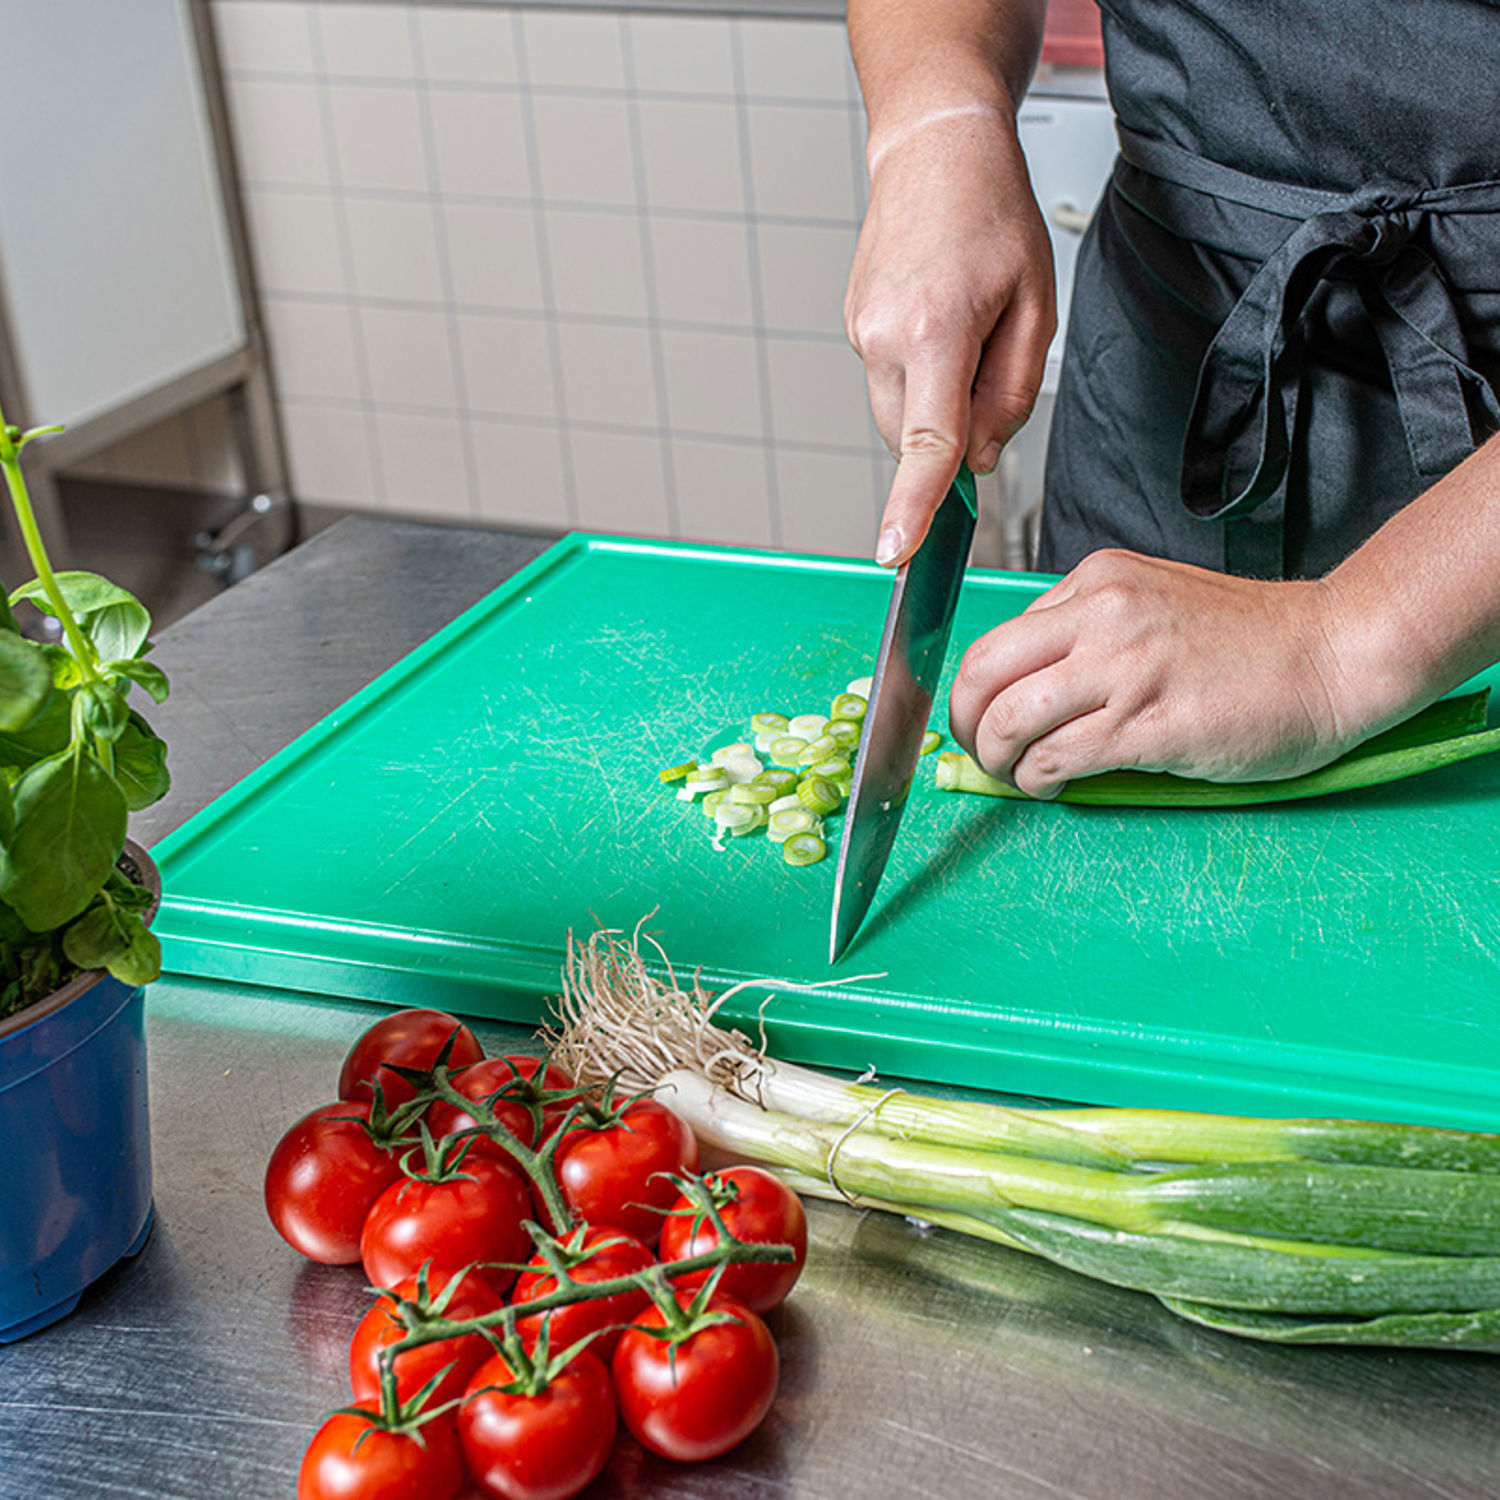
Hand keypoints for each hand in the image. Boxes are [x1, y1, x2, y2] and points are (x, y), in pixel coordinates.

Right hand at [845, 111, 1055, 566]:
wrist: (933, 150)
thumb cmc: (991, 214)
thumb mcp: (1035, 304)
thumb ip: (1012, 393)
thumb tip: (980, 456)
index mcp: (936, 329)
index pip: (926, 444)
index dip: (913, 506)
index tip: (896, 552)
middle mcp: (884, 337)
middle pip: (915, 440)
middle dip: (954, 432)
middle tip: (991, 359)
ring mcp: (860, 334)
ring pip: (901, 417)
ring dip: (936, 401)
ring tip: (965, 328)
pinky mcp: (853, 329)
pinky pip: (890, 384)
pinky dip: (919, 375)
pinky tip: (939, 320)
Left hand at [947, 549, 1377, 796]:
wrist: (1333, 653)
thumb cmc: (1250, 641)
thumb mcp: (1151, 606)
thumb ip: (1085, 636)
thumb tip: (1022, 693)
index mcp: (1097, 582)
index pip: (997, 639)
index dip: (972, 691)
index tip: (977, 720)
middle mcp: (1103, 615)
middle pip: (983, 674)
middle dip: (965, 724)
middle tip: (979, 753)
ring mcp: (1127, 668)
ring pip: (1011, 719)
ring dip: (999, 760)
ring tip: (1019, 776)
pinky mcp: (1152, 723)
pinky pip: (1060, 757)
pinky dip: (1039, 781)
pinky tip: (1053, 788)